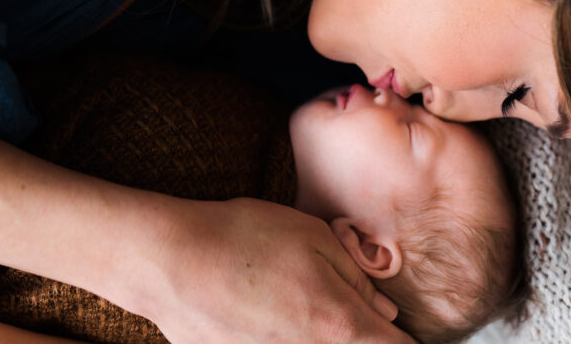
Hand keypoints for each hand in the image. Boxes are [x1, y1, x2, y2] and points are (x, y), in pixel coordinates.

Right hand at [138, 198, 414, 343]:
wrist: (167, 262)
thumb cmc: (239, 239)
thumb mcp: (312, 237)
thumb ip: (358, 278)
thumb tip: (385, 311)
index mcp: (340, 325)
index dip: (403, 338)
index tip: (397, 328)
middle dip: (358, 334)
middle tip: (339, 306)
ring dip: (318, 334)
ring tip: (289, 301)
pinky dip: (279, 336)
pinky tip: (262, 313)